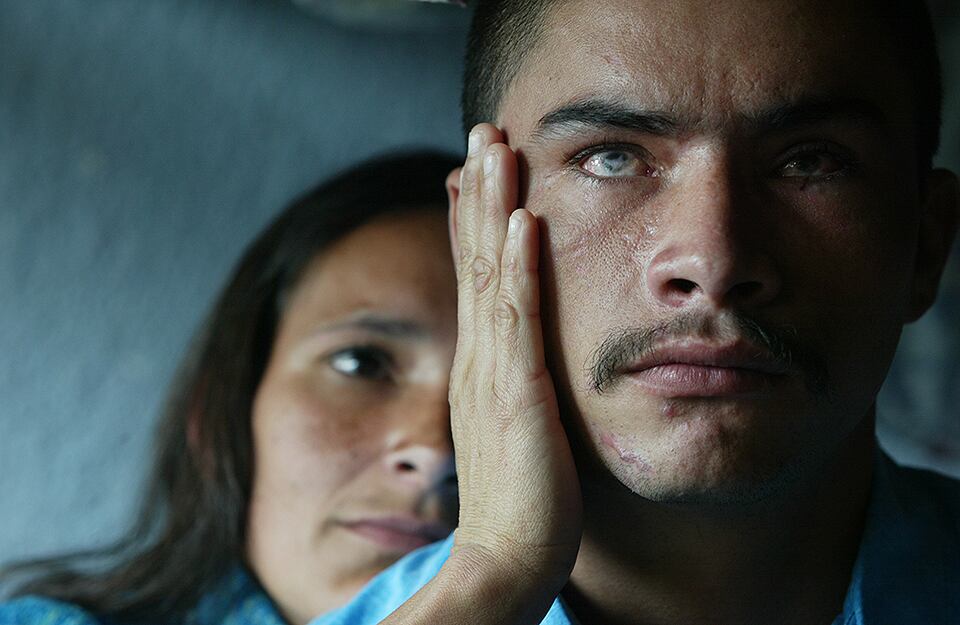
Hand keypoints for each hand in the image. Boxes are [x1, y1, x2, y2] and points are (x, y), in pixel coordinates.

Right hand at [447, 124, 581, 593]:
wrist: (507, 561)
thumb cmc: (519, 505)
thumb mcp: (512, 433)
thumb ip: (511, 393)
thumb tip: (518, 370)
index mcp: (480, 367)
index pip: (476, 280)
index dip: (473, 223)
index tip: (473, 174)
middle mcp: (479, 359)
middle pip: (477, 260)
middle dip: (478, 192)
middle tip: (482, 132)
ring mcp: (493, 373)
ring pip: (492, 273)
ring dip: (493, 207)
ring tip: (494, 148)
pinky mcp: (517, 394)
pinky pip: (518, 318)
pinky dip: (521, 265)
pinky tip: (526, 220)